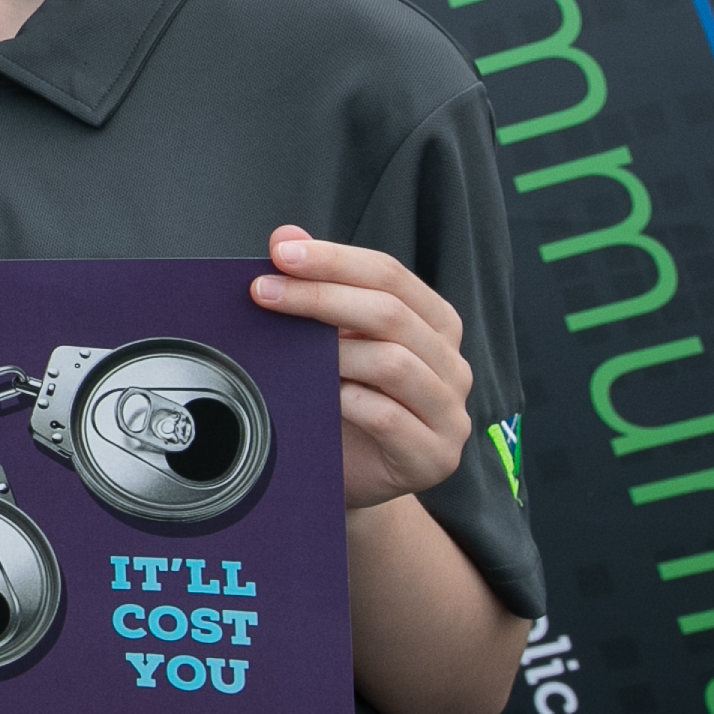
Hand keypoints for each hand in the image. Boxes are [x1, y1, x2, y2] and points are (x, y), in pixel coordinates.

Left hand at [252, 226, 475, 511]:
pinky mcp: (436, 456)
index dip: (334, 259)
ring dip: (333, 353)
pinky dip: (348, 401)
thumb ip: (315, 288)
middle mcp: (451, 364)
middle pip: (390, 313)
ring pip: (393, 362)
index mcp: (434, 324)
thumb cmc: (340, 404)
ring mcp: (450, 413)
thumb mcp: (327, 343)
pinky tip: (321, 398)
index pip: (390, 275)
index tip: (280, 253)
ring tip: (290, 354)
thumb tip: (287, 235)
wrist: (349, 478)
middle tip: (262, 292)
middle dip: (320, 297)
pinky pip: (390, 416)